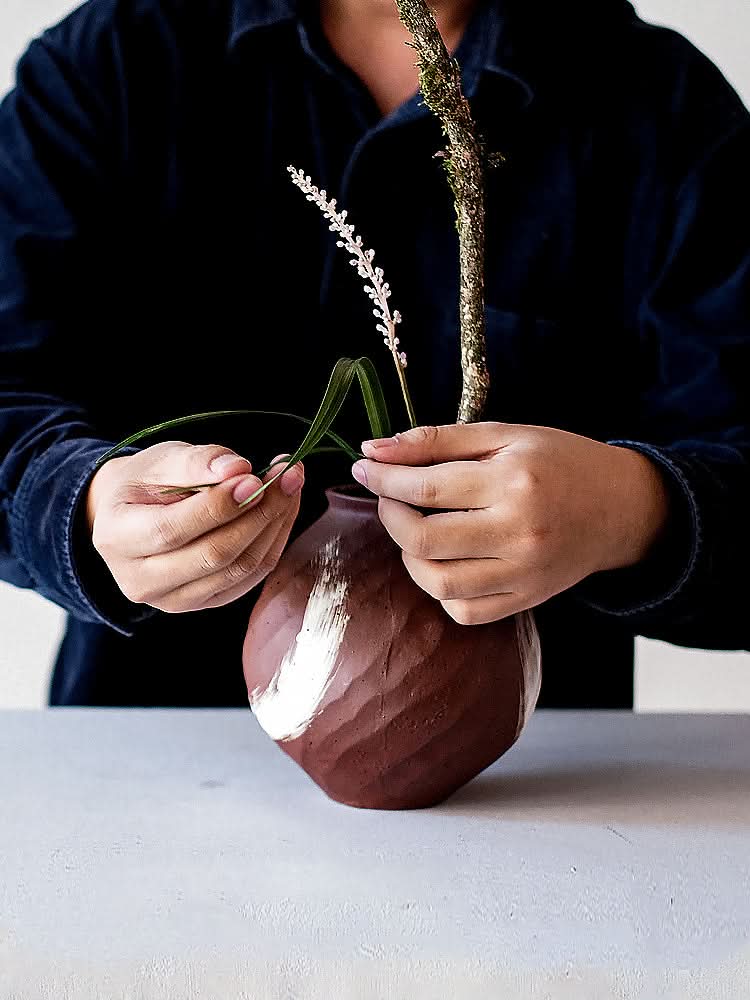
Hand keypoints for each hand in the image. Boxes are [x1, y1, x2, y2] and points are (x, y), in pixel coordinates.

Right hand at [86, 441, 303, 611]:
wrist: (134, 516)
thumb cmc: (145, 484)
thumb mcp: (158, 460)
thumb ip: (195, 462)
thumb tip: (238, 469)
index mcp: (117, 538)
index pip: (172, 530)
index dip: (218, 506)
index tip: (254, 478)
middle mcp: (140, 580)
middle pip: (212, 555)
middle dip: (258, 513)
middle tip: (286, 476)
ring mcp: (174, 600)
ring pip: (238, 568)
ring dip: (274, 525)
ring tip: (290, 486)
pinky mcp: (204, 603)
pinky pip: (250, 577)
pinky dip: (274, 541)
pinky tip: (283, 510)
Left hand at [351, 423, 668, 624]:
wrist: (620, 506)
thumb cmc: (559, 461)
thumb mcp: (505, 435)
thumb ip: (437, 440)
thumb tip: (373, 450)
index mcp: (514, 481)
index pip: (426, 487)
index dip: (384, 479)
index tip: (364, 467)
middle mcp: (519, 532)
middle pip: (424, 540)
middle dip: (391, 516)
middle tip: (389, 497)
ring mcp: (524, 573)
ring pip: (438, 582)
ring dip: (410, 556)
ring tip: (416, 529)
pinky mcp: (527, 599)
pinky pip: (465, 609)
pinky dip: (440, 589)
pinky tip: (445, 561)